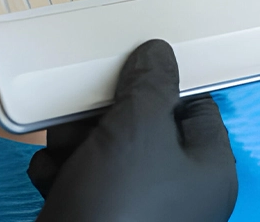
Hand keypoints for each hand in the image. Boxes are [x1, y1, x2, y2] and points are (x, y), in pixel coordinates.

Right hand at [28, 39, 237, 221]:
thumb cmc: (122, 207)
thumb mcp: (141, 127)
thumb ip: (151, 83)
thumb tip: (158, 54)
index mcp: (207, 169)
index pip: (195, 107)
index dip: (162, 85)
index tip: (131, 68)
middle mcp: (177, 192)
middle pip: (142, 127)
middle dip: (102, 115)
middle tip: (83, 113)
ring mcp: (137, 209)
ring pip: (105, 151)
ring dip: (75, 142)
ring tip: (63, 150)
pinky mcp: (98, 220)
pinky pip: (81, 181)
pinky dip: (62, 174)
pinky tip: (51, 177)